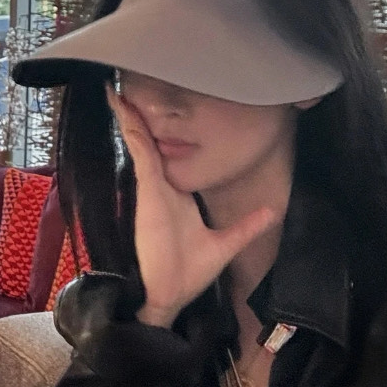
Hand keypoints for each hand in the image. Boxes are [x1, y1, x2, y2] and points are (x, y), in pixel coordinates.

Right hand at [107, 88, 279, 326]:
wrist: (170, 294)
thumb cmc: (188, 272)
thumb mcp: (226, 243)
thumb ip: (247, 225)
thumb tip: (271, 212)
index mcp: (174, 195)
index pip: (163, 155)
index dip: (156, 133)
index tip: (152, 112)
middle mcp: (159, 188)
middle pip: (145, 144)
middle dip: (135, 118)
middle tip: (121, 91)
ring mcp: (151, 189)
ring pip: (138, 143)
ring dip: (128, 117)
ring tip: (115, 91)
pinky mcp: (148, 192)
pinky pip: (140, 154)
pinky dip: (132, 132)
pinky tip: (124, 112)